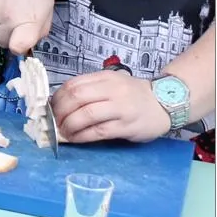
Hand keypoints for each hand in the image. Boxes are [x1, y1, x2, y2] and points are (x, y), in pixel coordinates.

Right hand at [0, 0, 53, 53]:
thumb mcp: (47, 6)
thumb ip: (41, 28)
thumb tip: (31, 42)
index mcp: (27, 22)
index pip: (17, 48)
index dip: (21, 47)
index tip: (24, 41)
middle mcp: (6, 21)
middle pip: (4, 42)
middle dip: (11, 36)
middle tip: (18, 21)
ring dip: (1, 25)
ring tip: (9, 6)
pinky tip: (0, 0)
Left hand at [52, 71, 171, 143]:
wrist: (166, 103)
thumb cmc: (133, 94)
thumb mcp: (112, 83)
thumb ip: (89, 89)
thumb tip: (58, 103)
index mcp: (105, 77)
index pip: (73, 85)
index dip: (56, 98)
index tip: (49, 108)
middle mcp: (113, 90)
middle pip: (76, 98)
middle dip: (59, 112)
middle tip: (53, 122)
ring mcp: (121, 108)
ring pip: (86, 115)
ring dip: (69, 126)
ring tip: (63, 132)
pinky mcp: (127, 126)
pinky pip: (99, 131)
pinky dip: (82, 136)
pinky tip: (75, 139)